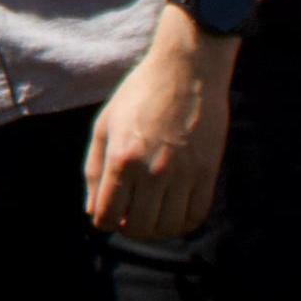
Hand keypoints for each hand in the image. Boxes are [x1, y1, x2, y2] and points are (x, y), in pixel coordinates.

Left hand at [85, 11, 236, 245]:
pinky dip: (182, 223)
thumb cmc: (140, 95)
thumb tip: (92, 211)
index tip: (109, 212)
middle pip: (137, 228)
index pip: (106, 215)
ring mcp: (183, 173)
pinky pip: (196, 216)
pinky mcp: (208, 172)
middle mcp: (152, 171)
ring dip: (156, 229)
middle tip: (130, 214)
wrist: (187, 71)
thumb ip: (94, 170)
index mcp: (121, 159)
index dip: (104, 220)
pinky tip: (174, 212)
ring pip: (167, 227)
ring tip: (152, 214)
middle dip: (128, 227)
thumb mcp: (105, 125)